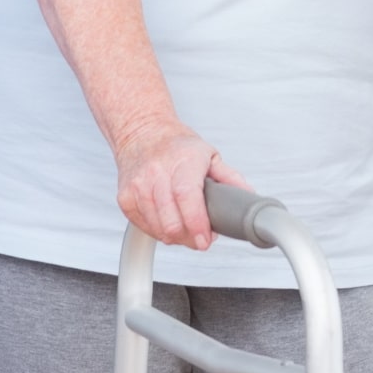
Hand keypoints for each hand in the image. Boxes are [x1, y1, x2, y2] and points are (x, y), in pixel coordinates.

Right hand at [111, 116, 249, 249]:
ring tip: (185, 226)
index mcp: (182, 161)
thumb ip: (230, 178)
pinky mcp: (125, 198)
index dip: (197, 223)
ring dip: (176, 236)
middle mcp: (157, 172)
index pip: (186, 196)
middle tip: (201, 236)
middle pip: (171, 220)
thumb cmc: (175, 145)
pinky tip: (167, 220)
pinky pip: (144, 227)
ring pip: (158, 229)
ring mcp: (138, 186)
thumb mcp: (208, 155)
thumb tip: (248, 198)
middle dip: (190, 237)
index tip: (206, 239)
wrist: (141, 133)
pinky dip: (159, 231)